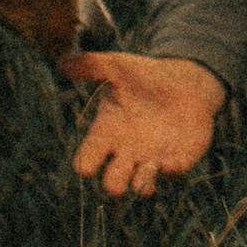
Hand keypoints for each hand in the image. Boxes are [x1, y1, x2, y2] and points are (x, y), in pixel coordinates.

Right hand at [68, 52, 226, 198]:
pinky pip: (174, 172)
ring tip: (143, 181)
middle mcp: (126, 152)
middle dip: (114, 184)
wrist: (184, 79)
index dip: (85, 164)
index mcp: (106, 133)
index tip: (85, 168)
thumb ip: (92, 65)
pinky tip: (169, 164)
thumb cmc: (144, 75)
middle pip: (113, 181)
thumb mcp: (117, 66)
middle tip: (117, 179)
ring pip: (142, 184)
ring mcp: (152, 158)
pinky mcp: (179, 157)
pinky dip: (171, 170)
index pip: (88, 157)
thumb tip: (63, 62)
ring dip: (142, 184)